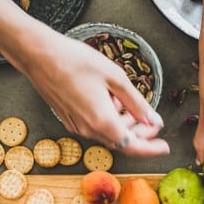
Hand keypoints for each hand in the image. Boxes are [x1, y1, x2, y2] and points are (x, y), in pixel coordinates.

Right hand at [14, 26, 169, 156]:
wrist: (38, 55)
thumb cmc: (74, 61)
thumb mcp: (115, 77)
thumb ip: (136, 102)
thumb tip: (152, 119)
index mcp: (102, 121)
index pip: (133, 146)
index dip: (151, 148)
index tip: (164, 146)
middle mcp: (88, 129)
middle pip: (121, 142)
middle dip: (141, 134)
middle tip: (153, 121)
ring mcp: (76, 125)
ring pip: (108, 134)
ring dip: (124, 125)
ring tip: (131, 106)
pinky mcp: (68, 118)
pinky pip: (94, 126)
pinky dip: (109, 120)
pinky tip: (112, 101)